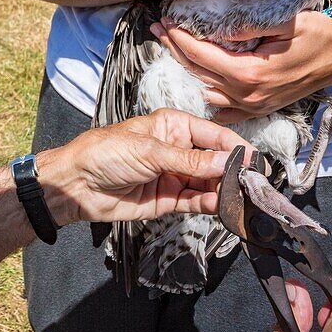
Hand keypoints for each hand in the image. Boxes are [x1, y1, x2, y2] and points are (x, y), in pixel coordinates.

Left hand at [38, 109, 251, 225]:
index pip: (213, 136)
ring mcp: (174, 175)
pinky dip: (211, 205)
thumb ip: (191, 160)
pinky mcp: (168, 200)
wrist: (76, 185)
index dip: (236, 148)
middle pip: (215, 161)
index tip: (256, 161)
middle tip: (255, 184)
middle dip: (234, 172)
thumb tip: (228, 162)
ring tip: (243, 198)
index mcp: (173, 126)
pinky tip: (223, 206)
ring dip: (225, 191)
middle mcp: (177, 149)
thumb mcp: (150, 151)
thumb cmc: (105, 154)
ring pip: (209, 184)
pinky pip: (196, 202)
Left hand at [152, 10, 331, 123]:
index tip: (165, 20)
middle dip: (175, 48)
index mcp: (251, 73)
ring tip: (169, 45)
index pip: (201, 55)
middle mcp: (248, 95)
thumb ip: (249, 26)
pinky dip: (206, 92)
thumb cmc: (320, 34)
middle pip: (198, 72)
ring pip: (206, 88)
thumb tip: (218, 26)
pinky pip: (223, 107)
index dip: (180, 37)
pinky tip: (193, 79)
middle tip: (157, 27)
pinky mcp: (260, 108)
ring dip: (185, 67)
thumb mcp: (286, 21)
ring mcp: (253, 106)